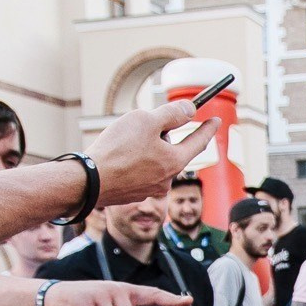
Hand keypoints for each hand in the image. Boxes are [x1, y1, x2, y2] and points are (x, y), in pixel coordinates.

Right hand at [89, 103, 219, 206]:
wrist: (88, 182)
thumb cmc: (117, 149)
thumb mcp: (146, 120)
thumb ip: (172, 114)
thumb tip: (190, 110)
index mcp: (175, 161)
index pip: (198, 141)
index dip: (208, 128)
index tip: (216, 120)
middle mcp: (167, 180)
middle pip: (171, 149)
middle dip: (161, 135)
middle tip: (140, 126)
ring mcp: (150, 190)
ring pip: (153, 160)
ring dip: (143, 148)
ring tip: (121, 144)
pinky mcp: (133, 194)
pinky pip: (137, 171)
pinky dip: (130, 162)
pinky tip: (115, 159)